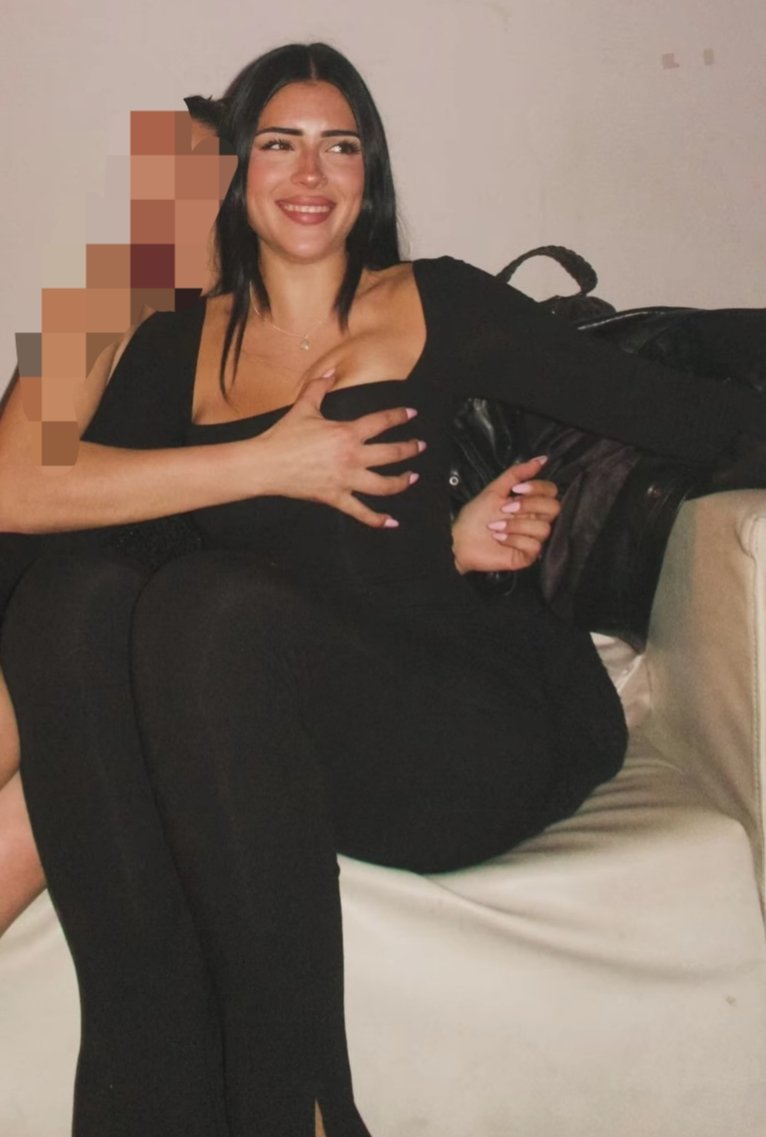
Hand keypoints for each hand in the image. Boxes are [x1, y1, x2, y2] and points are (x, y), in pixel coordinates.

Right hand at [256, 370, 424, 527]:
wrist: (266, 464)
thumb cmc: (284, 436)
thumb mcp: (304, 407)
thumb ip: (319, 387)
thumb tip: (329, 372)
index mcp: (347, 433)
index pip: (381, 422)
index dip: (399, 416)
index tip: (412, 414)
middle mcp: (352, 457)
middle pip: (392, 454)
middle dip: (410, 449)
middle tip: (420, 446)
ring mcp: (346, 480)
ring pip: (384, 485)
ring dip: (402, 482)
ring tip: (413, 478)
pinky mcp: (336, 498)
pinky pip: (361, 512)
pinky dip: (377, 519)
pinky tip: (391, 522)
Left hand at [451, 456, 559, 573]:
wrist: (460, 540)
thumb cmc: (476, 516)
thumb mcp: (495, 490)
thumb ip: (517, 474)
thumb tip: (540, 459)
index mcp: (529, 503)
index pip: (551, 491)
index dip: (538, 488)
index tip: (517, 489)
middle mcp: (534, 519)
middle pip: (554, 508)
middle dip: (529, 506)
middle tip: (506, 509)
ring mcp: (532, 538)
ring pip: (544, 528)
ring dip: (516, 525)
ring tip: (496, 526)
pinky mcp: (527, 555)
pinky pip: (534, 546)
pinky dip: (514, 540)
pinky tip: (499, 538)